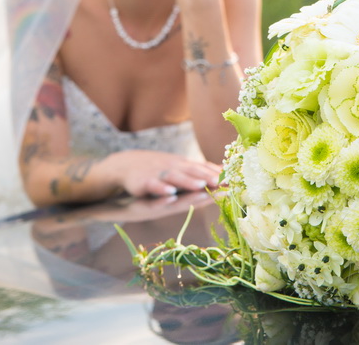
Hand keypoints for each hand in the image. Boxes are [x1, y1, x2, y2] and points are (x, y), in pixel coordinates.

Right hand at [107, 150, 221, 197]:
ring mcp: (158, 174)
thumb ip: (196, 171)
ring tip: (201, 186)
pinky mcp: (144, 182)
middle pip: (192, 172)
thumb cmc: (157, 169)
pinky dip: (162, 189)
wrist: (126, 165)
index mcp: (182, 165)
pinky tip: (170, 193)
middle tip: (223, 182)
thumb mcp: (177, 169)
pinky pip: (154, 185)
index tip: (233, 179)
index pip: (202, 169)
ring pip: (175, 177)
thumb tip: (221, 171)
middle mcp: (172, 167)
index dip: (217, 174)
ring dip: (188, 182)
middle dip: (208, 177)